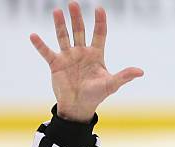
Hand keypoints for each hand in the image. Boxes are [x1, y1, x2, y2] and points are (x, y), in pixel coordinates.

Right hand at [30, 2, 143, 122]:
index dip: (100, 22)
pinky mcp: (56, 64)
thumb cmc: (96, 95)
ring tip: (57, 11)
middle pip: (79, 31)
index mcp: (95, 55)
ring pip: (63, 36)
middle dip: (77, 18)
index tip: (99, 9)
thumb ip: (124, 76)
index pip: (99, 34)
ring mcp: (68, 57)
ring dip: (60, 24)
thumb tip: (141, 72)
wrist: (79, 108)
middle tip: (74, 3)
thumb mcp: (111, 85)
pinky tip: (34, 35)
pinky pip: (47, 52)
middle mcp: (81, 52)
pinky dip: (40, 45)